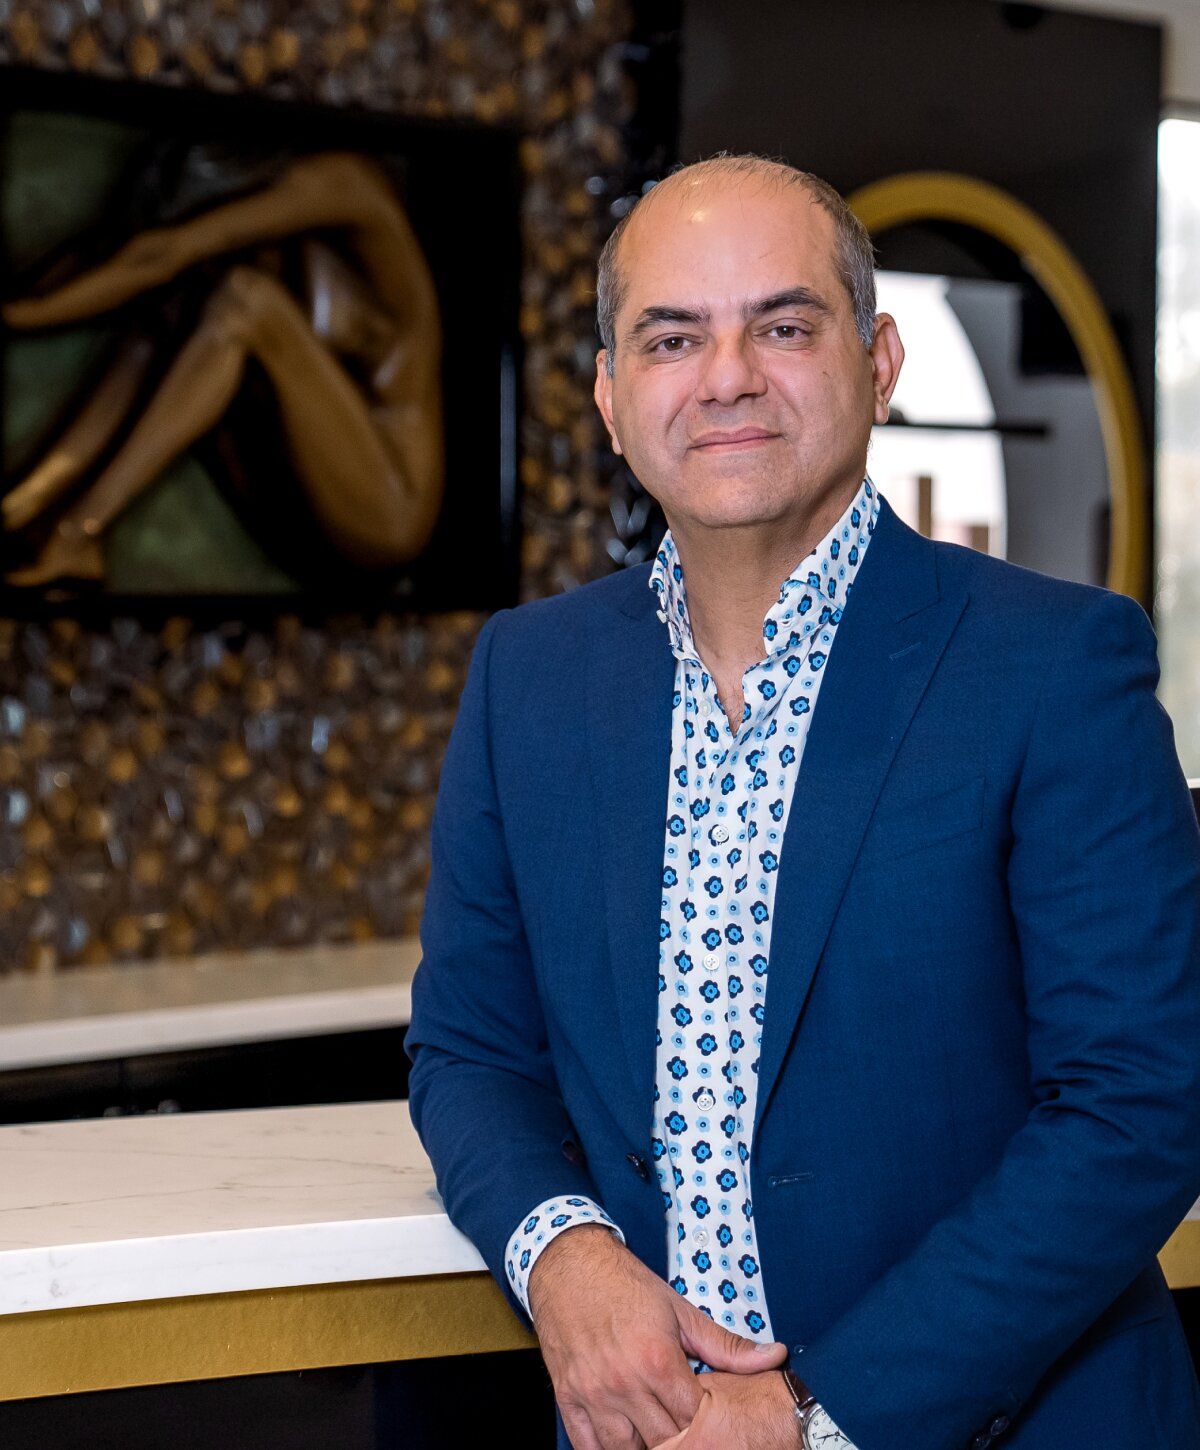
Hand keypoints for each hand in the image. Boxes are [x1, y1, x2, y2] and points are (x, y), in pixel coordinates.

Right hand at [528, 1223, 787, 1449]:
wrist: (570, 1264)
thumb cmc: (626, 1285)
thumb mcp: (679, 1310)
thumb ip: (726, 1344)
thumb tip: (774, 1356)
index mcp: (657, 1360)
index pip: (694, 1421)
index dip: (707, 1427)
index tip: (713, 1421)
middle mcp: (624, 1382)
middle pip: (663, 1443)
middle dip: (681, 1444)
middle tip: (691, 1436)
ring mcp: (593, 1394)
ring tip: (658, 1440)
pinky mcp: (568, 1397)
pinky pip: (586, 1446)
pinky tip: (623, 1445)